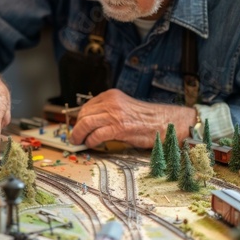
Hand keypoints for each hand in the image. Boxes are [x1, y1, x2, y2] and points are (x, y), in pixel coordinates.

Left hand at [70, 89, 196, 148]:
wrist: (164, 122)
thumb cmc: (146, 118)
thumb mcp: (123, 107)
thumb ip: (108, 111)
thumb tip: (90, 123)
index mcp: (111, 95)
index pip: (87, 106)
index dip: (80, 118)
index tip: (77, 126)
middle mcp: (111, 102)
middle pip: (84, 114)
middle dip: (77, 127)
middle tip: (75, 136)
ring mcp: (115, 114)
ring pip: (86, 123)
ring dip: (79, 134)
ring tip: (78, 141)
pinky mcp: (119, 127)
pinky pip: (97, 135)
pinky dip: (90, 141)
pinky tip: (91, 144)